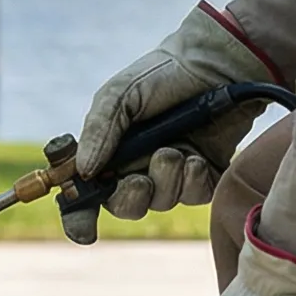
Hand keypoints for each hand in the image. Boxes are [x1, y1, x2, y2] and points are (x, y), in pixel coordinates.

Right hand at [75, 2, 274, 226]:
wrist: (214, 65)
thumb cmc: (161, 76)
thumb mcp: (120, 94)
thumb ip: (99, 130)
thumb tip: (84, 172)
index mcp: (110, 150)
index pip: (87, 194)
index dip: (80, 217)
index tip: (84, 230)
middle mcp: (138, 166)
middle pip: (124, 206)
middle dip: (129, 199)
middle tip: (138, 180)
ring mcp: (172, 173)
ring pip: (160, 202)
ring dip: (165, 181)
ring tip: (174, 150)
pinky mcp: (204, 176)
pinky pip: (193, 197)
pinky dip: (192, 181)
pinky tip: (197, 159)